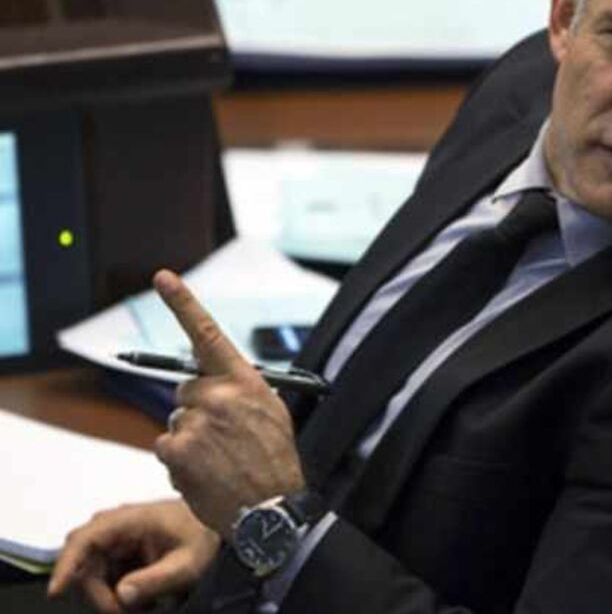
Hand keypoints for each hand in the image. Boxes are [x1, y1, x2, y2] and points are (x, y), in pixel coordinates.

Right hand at [47, 498, 217, 613]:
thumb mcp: (188, 563)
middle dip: (100, 594)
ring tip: (144, 608)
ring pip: (94, 575)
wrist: (222, 527)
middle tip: (126, 612)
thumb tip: (121, 594)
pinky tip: (144, 602)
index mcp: (130, 520)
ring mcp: (118, 540)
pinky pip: (107, 577)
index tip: (57, 590)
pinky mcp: (122, 553)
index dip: (66, 565)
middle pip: (85, 565)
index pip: (85, 539)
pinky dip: (119, 594)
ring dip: (111, 597)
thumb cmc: (206, 538)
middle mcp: (117, 526)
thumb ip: (157, 579)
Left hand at [151, 270, 305, 538]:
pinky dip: (180, 460)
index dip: (182, 303)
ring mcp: (195, 421)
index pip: (208, 333)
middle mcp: (218, 395)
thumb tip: (213, 383)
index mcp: (244, 381)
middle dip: (197, 407)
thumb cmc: (275, 461)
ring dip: (190, 438)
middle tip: (222, 437)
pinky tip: (205, 472)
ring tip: (219, 460)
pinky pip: (165, 444)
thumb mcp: (271, 413)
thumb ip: (241, 392)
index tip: (162, 277)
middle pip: (185, 387)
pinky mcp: (176, 447)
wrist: (271, 508)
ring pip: (176, 419)